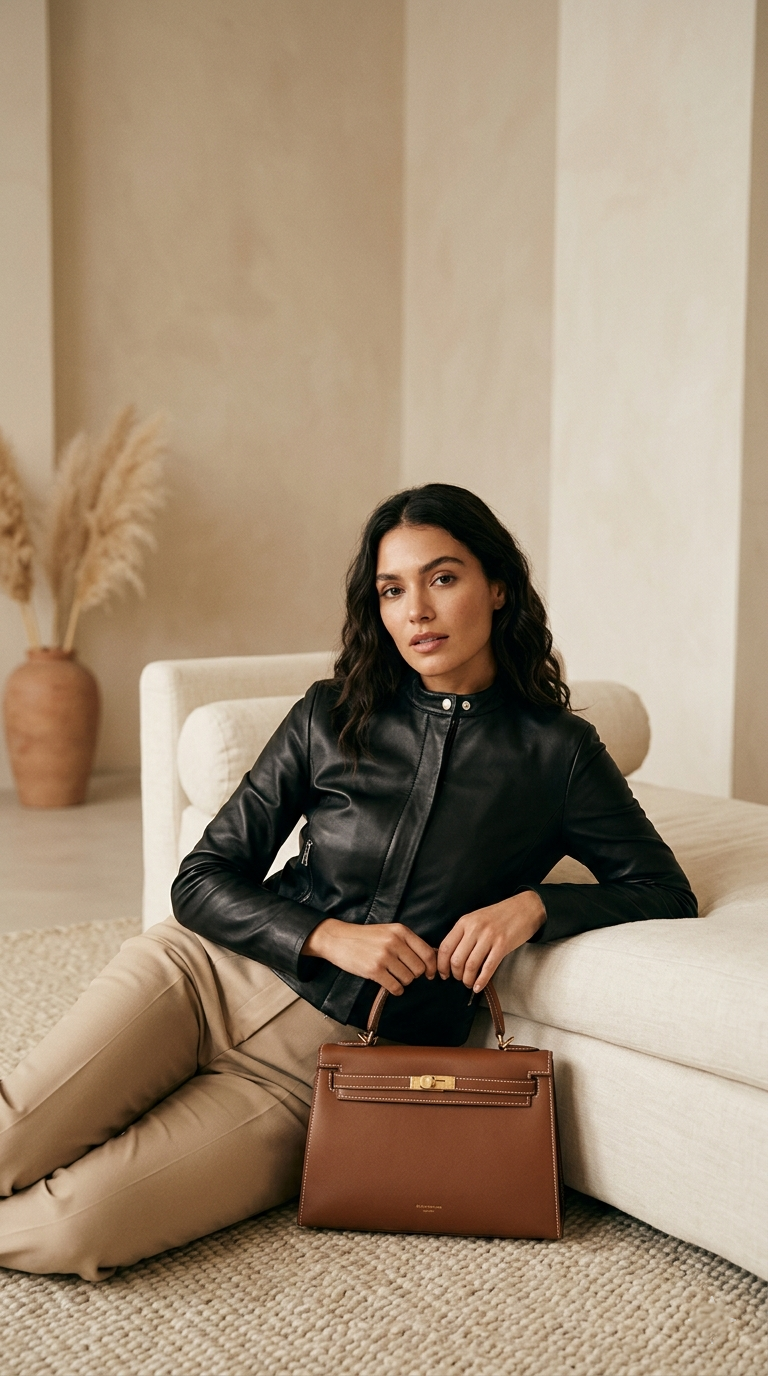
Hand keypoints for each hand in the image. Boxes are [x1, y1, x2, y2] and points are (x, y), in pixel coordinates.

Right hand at [301, 919, 436, 995]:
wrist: (337, 939)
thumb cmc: (365, 937)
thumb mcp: (388, 931)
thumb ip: (407, 942)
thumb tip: (430, 959)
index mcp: (401, 931)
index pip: (427, 953)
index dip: (431, 967)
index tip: (429, 974)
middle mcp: (394, 942)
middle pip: (419, 968)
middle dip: (414, 975)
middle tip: (405, 975)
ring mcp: (384, 956)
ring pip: (408, 979)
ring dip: (403, 982)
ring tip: (394, 978)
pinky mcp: (374, 970)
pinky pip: (395, 987)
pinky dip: (396, 990)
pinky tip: (390, 986)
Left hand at [437, 891, 545, 993]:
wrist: (524, 908)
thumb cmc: (499, 916)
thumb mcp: (476, 919)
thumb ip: (463, 934)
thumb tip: (450, 957)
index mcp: (464, 922)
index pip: (445, 947)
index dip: (441, 965)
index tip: (443, 974)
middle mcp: (475, 928)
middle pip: (456, 959)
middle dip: (455, 974)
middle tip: (458, 979)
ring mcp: (489, 937)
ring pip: (471, 965)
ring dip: (467, 979)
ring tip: (468, 983)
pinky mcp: (502, 945)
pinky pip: (488, 967)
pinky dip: (481, 980)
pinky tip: (478, 986)